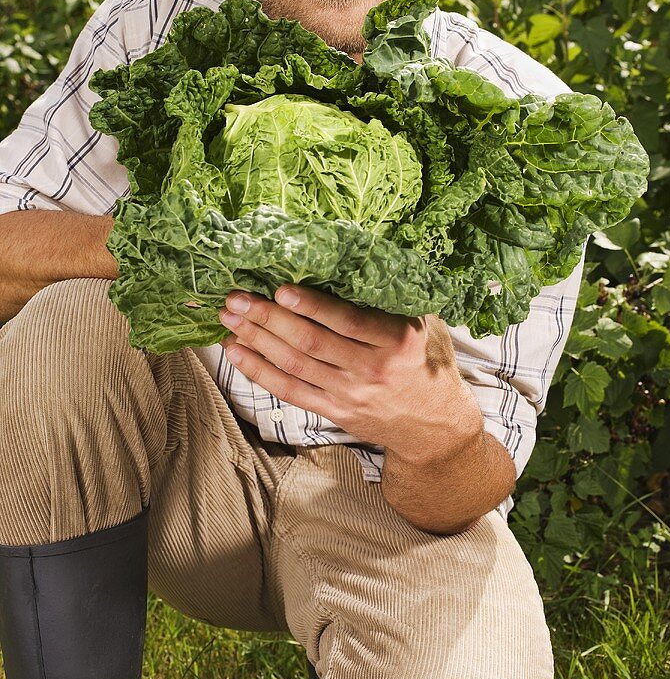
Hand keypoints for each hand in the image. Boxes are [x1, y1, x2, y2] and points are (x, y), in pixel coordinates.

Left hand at [218, 284, 480, 459]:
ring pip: (294, 365)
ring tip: (229, 319)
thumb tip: (350, 254)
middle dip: (268, 318)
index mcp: (395, 340)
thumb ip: (390, 297)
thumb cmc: (423, 360)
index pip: (348, 321)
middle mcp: (371, 368)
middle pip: (311, 343)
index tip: (281, 289)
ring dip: (256, 340)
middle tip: (237, 298)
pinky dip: (259, 371)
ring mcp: (350, 393)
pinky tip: (237, 352)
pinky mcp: (334, 411)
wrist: (432, 424)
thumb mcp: (422, 324)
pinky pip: (290, 390)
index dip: (312, 306)